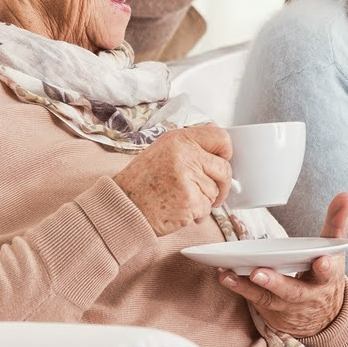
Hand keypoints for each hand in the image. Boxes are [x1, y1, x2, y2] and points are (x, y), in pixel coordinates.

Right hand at [113, 124, 231, 235]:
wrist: (122, 206)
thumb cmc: (141, 182)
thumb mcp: (162, 150)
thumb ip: (189, 144)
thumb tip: (215, 134)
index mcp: (180, 139)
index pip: (221, 138)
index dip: (225, 152)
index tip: (221, 161)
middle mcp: (186, 155)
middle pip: (224, 169)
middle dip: (221, 183)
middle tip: (206, 190)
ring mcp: (189, 178)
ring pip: (216, 190)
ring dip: (204, 200)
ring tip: (181, 198)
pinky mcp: (191, 200)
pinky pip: (207, 207)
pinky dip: (198, 213)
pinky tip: (179, 209)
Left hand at [221, 192, 347, 337]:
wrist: (320, 316)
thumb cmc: (323, 273)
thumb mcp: (334, 250)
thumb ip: (337, 222)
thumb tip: (346, 194)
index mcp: (326, 277)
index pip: (328, 271)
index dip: (326, 267)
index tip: (323, 262)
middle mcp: (307, 294)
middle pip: (292, 290)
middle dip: (277, 282)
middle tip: (260, 272)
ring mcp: (287, 305)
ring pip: (268, 297)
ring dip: (248, 286)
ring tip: (231, 274)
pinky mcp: (270, 309)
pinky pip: (253, 299)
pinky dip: (239, 287)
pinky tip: (225, 275)